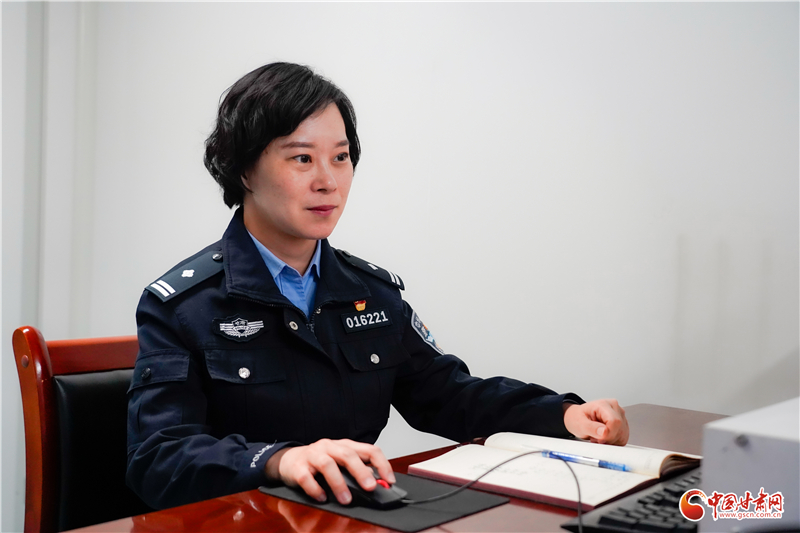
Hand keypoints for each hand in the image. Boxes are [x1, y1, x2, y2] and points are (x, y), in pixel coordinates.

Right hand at [265, 438, 394, 504]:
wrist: (289, 460)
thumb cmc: (319, 462)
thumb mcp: (341, 462)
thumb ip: (357, 470)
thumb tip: (377, 484)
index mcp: (344, 445)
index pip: (368, 449)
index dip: (381, 463)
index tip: (389, 479)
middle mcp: (330, 447)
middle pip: (348, 455)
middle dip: (361, 472)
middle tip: (370, 487)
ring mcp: (313, 455)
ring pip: (327, 465)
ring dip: (338, 483)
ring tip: (346, 499)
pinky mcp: (298, 467)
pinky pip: (306, 477)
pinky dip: (315, 489)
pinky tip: (322, 497)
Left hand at [563, 399, 628, 444]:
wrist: (578, 418)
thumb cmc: (578, 418)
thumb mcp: (580, 424)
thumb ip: (591, 428)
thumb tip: (604, 432)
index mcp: (604, 405)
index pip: (615, 421)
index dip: (608, 434)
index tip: (598, 438)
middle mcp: (615, 408)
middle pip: (619, 430)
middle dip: (607, 439)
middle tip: (595, 437)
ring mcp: (621, 417)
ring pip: (622, 436)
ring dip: (609, 441)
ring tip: (598, 436)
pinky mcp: (623, 426)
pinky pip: (622, 440)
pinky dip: (613, 442)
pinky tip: (604, 438)